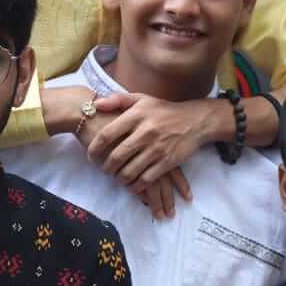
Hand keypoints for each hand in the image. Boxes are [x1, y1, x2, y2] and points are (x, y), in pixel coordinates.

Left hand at [73, 94, 191, 218]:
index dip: (94, 148)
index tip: (90, 155)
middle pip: (116, 157)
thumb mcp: (142, 99)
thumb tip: (96, 104)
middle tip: (103, 169)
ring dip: (119, 178)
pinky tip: (132, 185)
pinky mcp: (167, 162)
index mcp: (136, 116)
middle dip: (105, 167)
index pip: (107, 135)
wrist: (195, 121)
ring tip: (116, 177)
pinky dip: (135, 186)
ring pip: (129, 171)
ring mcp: (156, 148)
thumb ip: (118, 100)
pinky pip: (145, 180)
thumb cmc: (164, 110)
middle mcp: (145, 132)